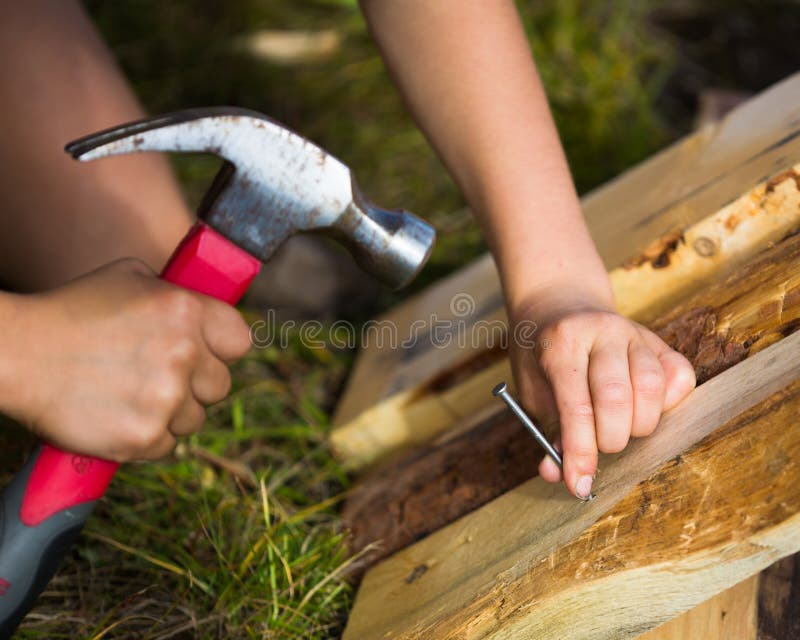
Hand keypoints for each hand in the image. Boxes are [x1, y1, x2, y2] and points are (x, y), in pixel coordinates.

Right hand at [2, 258, 250, 461]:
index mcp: (187, 310)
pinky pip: (168, 445)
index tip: (204, 353)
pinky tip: (119, 415)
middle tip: (158, 376)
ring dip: (171, 412)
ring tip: (131, 394)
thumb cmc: (73, 310)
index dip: (220, 349)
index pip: (240, 341)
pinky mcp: (144, 436)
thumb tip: (210, 308)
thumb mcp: (131, 278)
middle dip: (195, 383)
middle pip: (220, 385)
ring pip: (195, 419)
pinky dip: (147, 437)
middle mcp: (184, 354)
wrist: (18, 354)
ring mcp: (166, 398)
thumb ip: (178, 293)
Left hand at [509, 291, 695, 498]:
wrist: (559, 306)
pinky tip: (645, 408)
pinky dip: (669, 403)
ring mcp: (634, 332)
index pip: (576, 405)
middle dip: (610, 439)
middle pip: (617, 398)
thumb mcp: (533, 390)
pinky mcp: (658, 340)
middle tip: (601, 445)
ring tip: (620, 426)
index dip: (580, 451)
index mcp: (561, 342)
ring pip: (653, 388)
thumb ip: (550, 430)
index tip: (578, 485)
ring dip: (639, 424)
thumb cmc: (543, 357)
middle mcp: (601, 332)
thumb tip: (561, 475)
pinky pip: (680, 376)